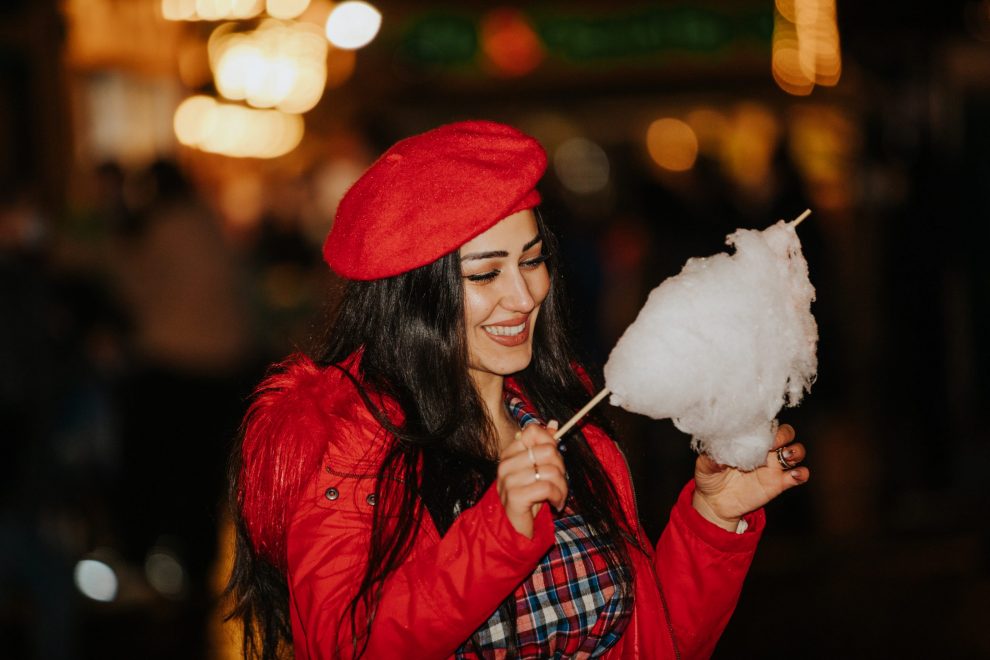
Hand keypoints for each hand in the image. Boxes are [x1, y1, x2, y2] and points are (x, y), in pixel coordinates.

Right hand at [496, 421, 567, 538]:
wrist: (515, 527)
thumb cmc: (529, 496)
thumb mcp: (538, 469)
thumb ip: (544, 446)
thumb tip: (554, 424)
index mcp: (510, 453)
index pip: (533, 432)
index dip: (551, 444)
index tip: (554, 460)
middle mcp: (506, 464)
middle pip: (547, 451)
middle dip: (561, 468)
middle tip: (559, 482)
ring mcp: (508, 480)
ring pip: (551, 471)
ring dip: (562, 487)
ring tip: (559, 496)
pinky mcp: (515, 496)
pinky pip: (546, 487)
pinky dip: (558, 496)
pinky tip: (556, 503)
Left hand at [692, 424, 808, 531]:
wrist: (715, 503)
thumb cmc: (710, 477)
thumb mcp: (705, 466)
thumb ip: (711, 458)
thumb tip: (718, 454)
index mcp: (748, 440)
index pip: (764, 424)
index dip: (766, 425)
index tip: (760, 432)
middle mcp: (764, 450)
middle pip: (786, 433)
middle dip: (784, 435)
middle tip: (774, 444)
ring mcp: (774, 466)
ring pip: (796, 451)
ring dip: (796, 451)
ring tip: (786, 456)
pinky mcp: (779, 483)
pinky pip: (798, 476)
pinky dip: (801, 473)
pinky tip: (793, 475)